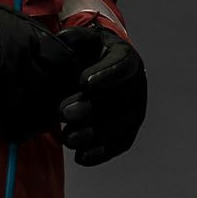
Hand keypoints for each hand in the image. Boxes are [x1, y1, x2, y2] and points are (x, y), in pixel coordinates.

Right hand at [0, 0, 91, 141]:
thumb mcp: (11, 18)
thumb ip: (37, 36)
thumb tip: (58, 49)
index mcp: (31, 44)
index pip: (67, 64)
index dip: (69, 69)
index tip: (66, 72)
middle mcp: (23, 70)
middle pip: (57, 91)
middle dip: (60, 93)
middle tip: (58, 94)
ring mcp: (5, 92)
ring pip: (40, 113)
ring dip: (45, 113)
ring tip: (42, 110)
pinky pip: (16, 127)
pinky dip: (24, 127)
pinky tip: (24, 121)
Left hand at [55, 25, 147, 164]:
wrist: (97, 71)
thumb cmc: (86, 54)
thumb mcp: (80, 40)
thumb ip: (71, 40)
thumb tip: (60, 44)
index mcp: (126, 57)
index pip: (122, 65)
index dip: (106, 75)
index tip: (83, 82)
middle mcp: (136, 85)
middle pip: (120, 100)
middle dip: (91, 109)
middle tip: (63, 113)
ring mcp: (135, 110)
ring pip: (121, 126)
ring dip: (94, 135)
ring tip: (67, 138)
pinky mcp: (128, 131)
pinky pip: (119, 145)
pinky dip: (101, 153)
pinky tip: (81, 157)